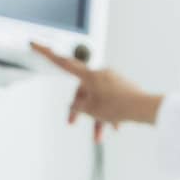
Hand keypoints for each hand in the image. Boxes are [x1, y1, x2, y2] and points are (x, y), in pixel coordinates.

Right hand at [30, 41, 163, 142]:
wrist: (144, 108)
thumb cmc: (119, 106)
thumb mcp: (90, 110)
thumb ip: (78, 106)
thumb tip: (74, 104)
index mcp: (89, 75)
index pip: (63, 63)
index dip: (46, 53)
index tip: (34, 43)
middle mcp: (100, 74)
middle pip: (82, 91)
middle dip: (79, 109)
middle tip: (71, 123)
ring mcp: (112, 80)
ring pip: (98, 100)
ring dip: (97, 118)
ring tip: (98, 136)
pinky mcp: (122, 88)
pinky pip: (110, 101)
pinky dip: (109, 114)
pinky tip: (115, 127)